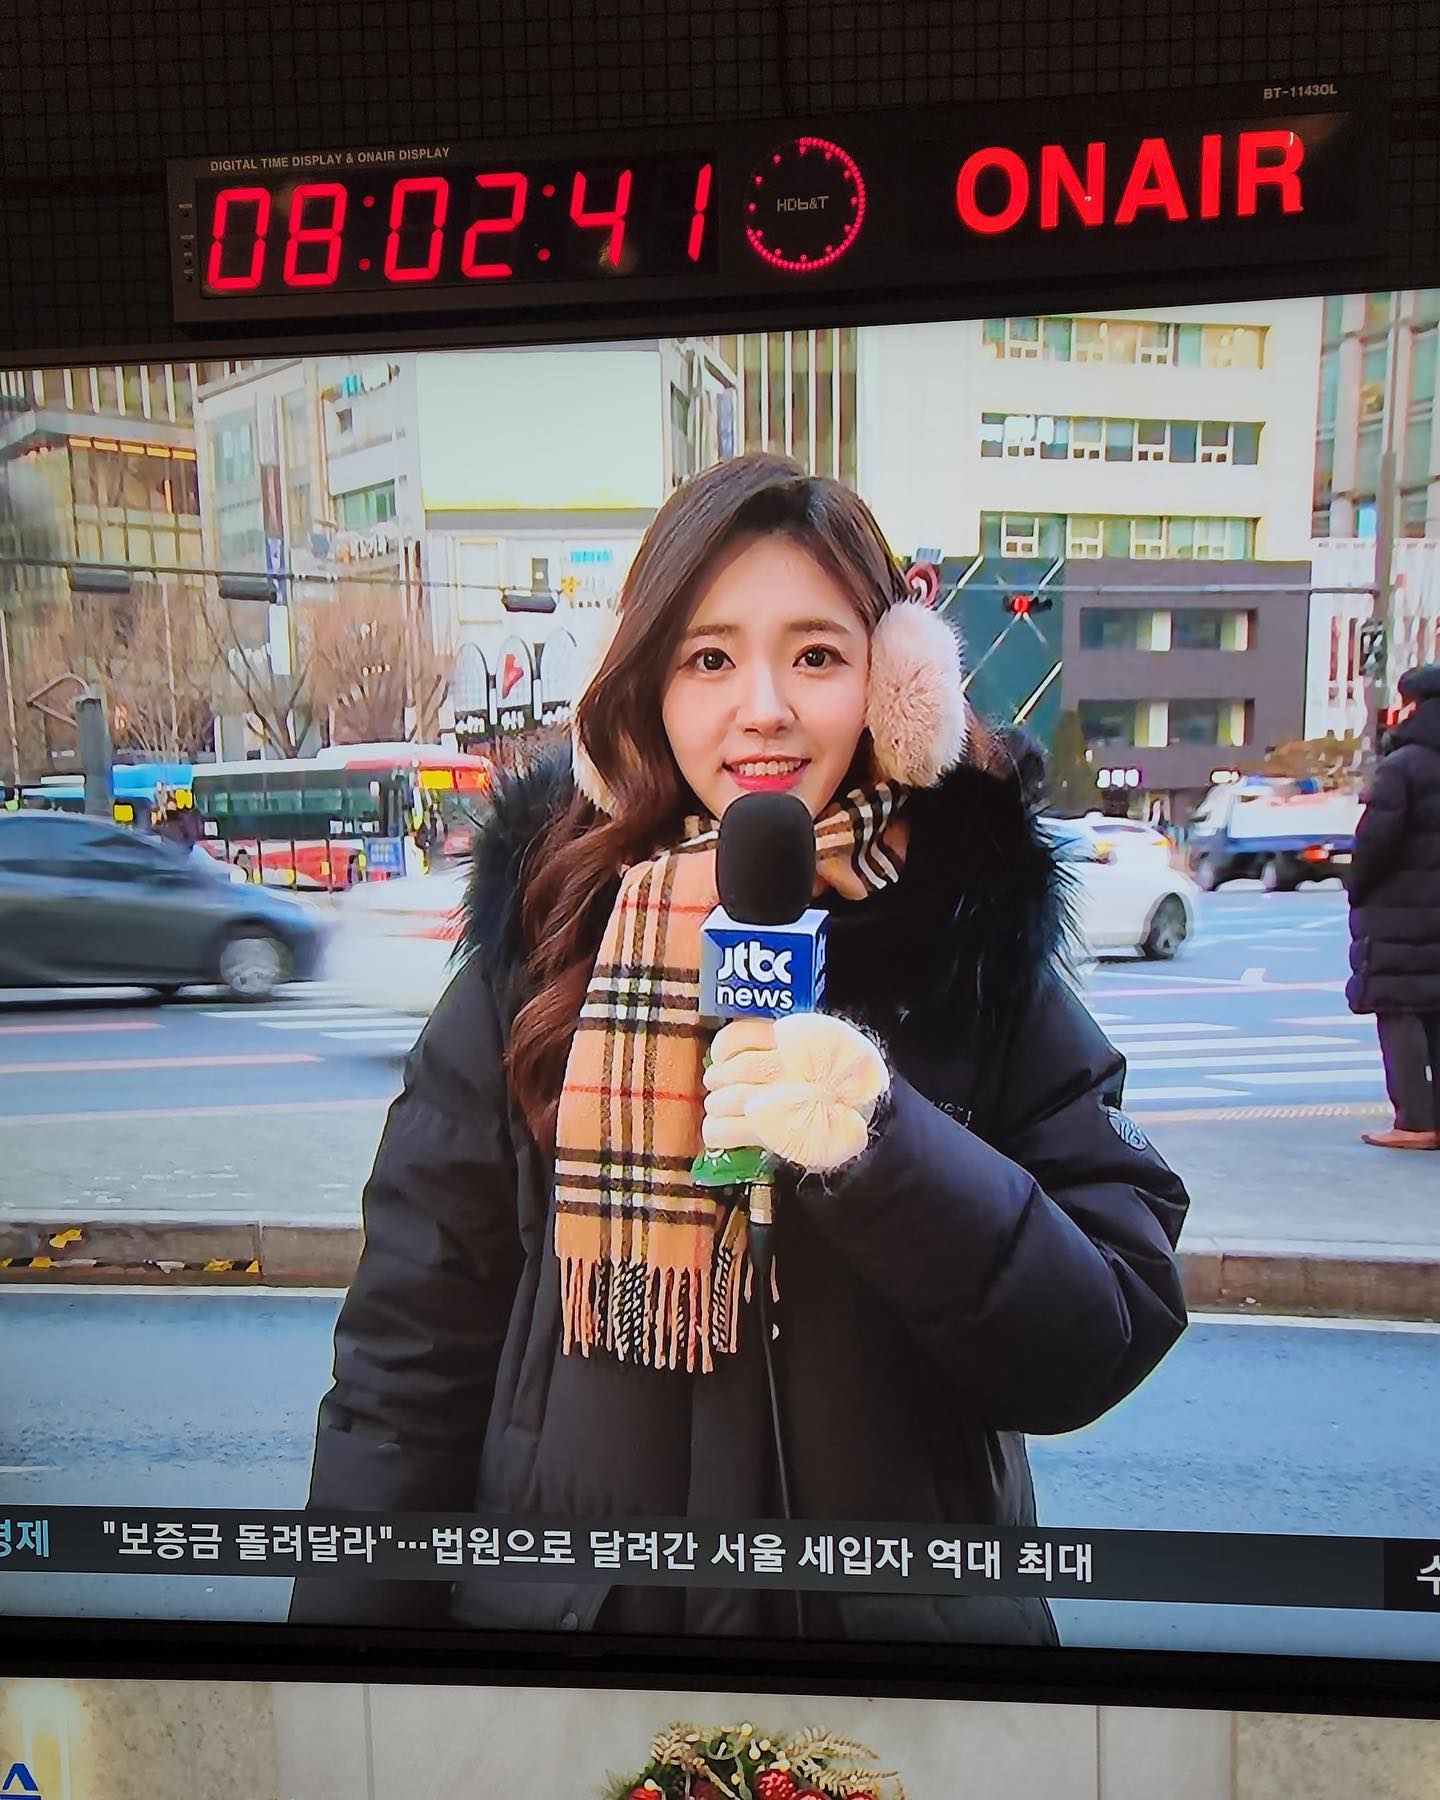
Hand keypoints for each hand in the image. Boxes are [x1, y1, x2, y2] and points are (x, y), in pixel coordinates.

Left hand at [701, 1013, 890, 1171]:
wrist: (873, 1121)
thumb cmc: (849, 1084)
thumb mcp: (827, 1045)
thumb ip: (793, 1041)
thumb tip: (752, 1048)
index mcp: (794, 1039)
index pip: (740, 1035)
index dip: (723, 1047)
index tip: (721, 1056)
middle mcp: (783, 1065)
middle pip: (733, 1069)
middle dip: (719, 1079)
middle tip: (716, 1086)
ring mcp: (775, 1099)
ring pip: (726, 1099)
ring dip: (716, 1105)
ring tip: (716, 1108)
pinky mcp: (771, 1130)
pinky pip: (727, 1130)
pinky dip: (716, 1131)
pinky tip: (715, 1132)